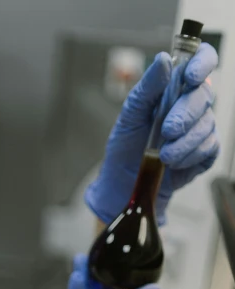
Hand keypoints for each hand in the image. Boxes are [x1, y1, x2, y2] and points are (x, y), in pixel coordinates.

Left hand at [85, 43, 219, 226]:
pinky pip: (208, 148)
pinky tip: (173, 163)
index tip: (190, 76)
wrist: (124, 183)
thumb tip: (163, 60)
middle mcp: (191, 104)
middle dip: (186, 113)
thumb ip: (148, 87)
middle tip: (167, 130)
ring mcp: (200, 128)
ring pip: (207, 125)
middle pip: (205, 94)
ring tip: (164, 155)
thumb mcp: (131, 114)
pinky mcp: (204, 152)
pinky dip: (190, 156)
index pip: (201, 60)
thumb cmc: (126, 146)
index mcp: (175, 87)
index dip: (202, 63)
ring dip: (185, 141)